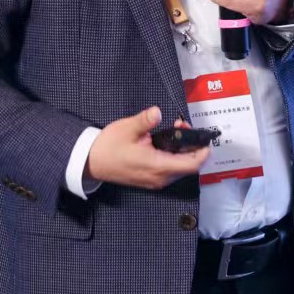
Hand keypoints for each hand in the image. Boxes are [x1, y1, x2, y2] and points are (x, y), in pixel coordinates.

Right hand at [85, 105, 211, 189]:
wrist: (91, 162)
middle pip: (189, 167)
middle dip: (192, 147)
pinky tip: (165, 144)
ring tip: (174, 132)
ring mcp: (155, 181)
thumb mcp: (127, 129)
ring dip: (183, 152)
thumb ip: (145, 121)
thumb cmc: (108, 146)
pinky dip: (174, 157)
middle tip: (181, 127)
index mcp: (157, 166)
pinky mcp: (150, 180)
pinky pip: (170, 171)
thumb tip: (157, 112)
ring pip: (180, 169)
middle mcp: (160, 177)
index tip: (202, 136)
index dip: (202, 151)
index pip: (192, 164)